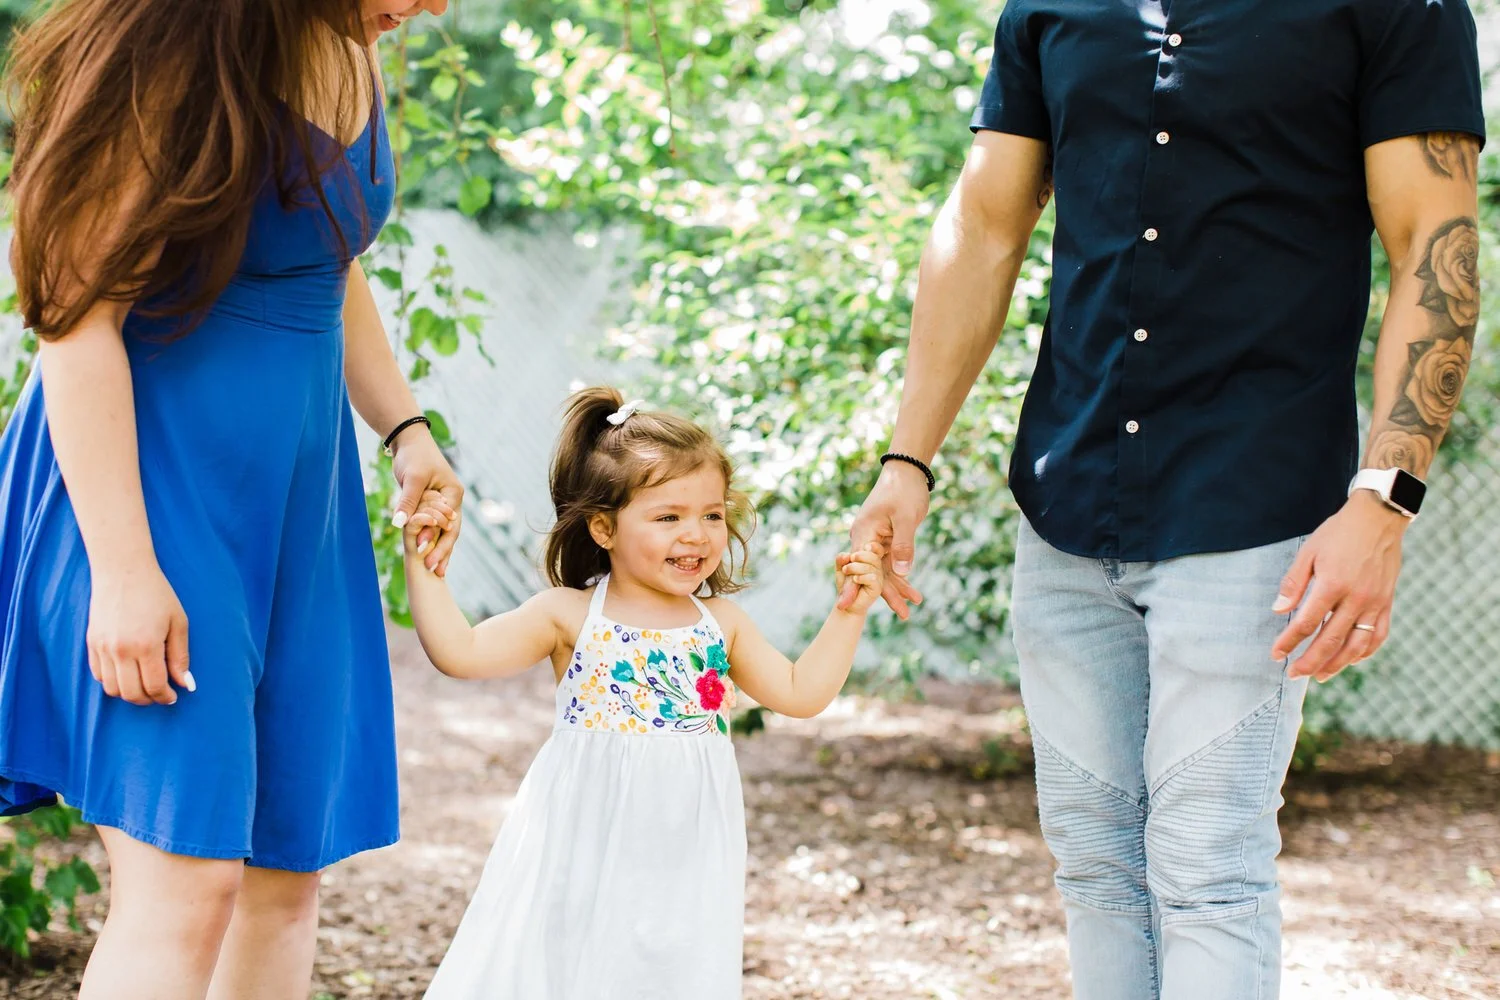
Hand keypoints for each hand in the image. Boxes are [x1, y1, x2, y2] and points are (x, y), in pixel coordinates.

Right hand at [87, 563, 191, 705]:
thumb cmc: (156, 594)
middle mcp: (121, 651)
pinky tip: (127, 673)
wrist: (123, 571)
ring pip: (112, 688)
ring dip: (129, 693)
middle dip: (148, 699)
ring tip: (144, 684)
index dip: (165, 697)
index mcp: (146, 646)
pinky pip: (98, 674)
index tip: (173, 696)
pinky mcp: (91, 643)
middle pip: (131, 694)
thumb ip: (180, 656)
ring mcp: (102, 648)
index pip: (155, 686)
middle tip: (160, 694)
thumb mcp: (178, 623)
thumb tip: (185, 683)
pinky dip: (112, 681)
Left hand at [389, 426, 464, 576]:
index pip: (448, 522)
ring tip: (436, 572)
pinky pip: (432, 527)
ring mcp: (442, 505)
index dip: (437, 539)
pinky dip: (430, 541)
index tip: (425, 554)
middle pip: (450, 532)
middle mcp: (452, 501)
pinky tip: (428, 557)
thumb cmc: (414, 456)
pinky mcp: (430, 506)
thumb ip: (408, 502)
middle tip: (435, 572)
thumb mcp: (412, 479)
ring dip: (438, 551)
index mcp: (453, 494)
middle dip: (442, 552)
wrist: (409, 442)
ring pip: (442, 532)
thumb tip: (400, 524)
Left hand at [835, 544, 885, 615]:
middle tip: (849, 561)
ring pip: (872, 567)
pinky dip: (861, 577)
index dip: (873, 546)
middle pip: (874, 556)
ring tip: (846, 571)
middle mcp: (877, 568)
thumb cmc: (845, 585)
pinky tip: (854, 580)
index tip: (864, 546)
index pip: (877, 548)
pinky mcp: (878, 588)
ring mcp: (879, 578)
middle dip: (859, 556)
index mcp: (871, 561)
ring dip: (856, 567)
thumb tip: (846, 555)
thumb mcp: (840, 568)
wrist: (846, 604)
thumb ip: (841, 559)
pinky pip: (872, 578)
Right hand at [839, 461, 927, 618]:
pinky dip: (901, 576)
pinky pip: (892, 564)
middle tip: (902, 615)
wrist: (907, 472)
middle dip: (884, 595)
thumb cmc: (904, 491)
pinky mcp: (887, 541)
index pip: (857, 566)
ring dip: (896, 588)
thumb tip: (902, 572)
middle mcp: (866, 540)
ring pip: (883, 571)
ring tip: (910, 609)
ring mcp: (876, 542)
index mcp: (864, 534)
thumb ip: (903, 545)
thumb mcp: (905, 518)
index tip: (848, 607)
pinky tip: (911, 591)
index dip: (854, 587)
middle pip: (871, 573)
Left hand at [1272, 492, 1407, 680]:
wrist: (1378, 519)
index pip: (1306, 623)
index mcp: (1333, 584)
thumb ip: (1293, 583)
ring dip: (1338, 664)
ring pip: (1357, 645)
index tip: (1276, 655)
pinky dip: (1365, 652)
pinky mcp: (1388, 602)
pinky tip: (1351, 660)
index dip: (1289, 642)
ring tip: (1320, 676)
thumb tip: (1278, 611)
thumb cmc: (1338, 534)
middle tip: (1294, 675)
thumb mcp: (1309, 552)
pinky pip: (1379, 635)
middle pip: (1331, 640)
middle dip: (1310, 662)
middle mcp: (1356, 598)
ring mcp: (1375, 602)